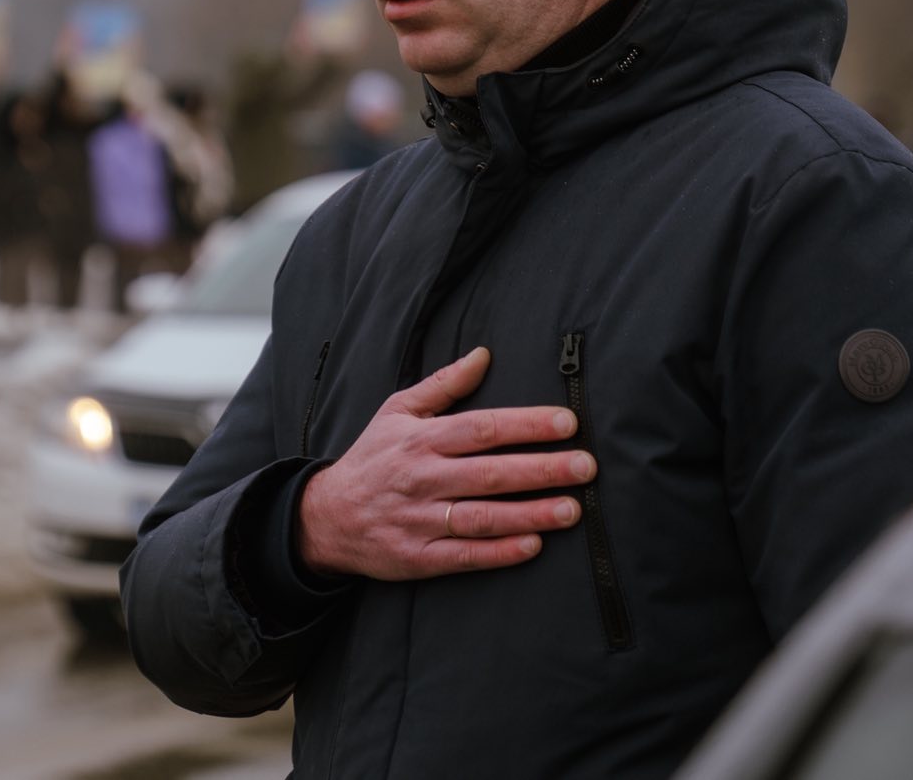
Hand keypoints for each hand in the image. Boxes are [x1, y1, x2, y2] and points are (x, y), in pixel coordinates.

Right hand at [296, 347, 591, 580]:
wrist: (326, 516)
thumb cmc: (373, 458)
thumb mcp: (397, 411)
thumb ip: (443, 385)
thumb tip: (484, 354)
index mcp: (421, 439)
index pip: (482, 428)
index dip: (526, 425)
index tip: (567, 423)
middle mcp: (422, 478)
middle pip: (489, 472)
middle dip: (541, 469)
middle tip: (585, 466)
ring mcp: (420, 519)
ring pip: (482, 517)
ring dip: (529, 513)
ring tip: (572, 509)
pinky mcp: (418, 557)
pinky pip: (465, 555)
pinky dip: (499, 551)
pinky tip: (533, 545)